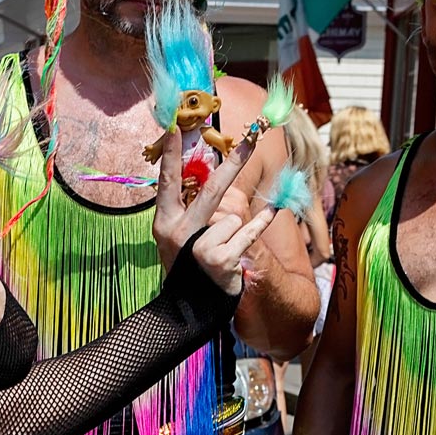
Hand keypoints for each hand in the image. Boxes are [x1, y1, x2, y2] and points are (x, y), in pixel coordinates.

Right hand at [152, 129, 274, 293]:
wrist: (189, 308)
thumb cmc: (187, 265)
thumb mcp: (178, 236)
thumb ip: (188, 209)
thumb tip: (209, 173)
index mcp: (164, 221)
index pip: (168, 180)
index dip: (170, 154)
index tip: (175, 127)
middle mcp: (178, 231)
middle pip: (212, 188)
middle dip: (235, 161)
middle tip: (252, 137)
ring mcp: (198, 245)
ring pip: (231, 217)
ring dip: (234, 229)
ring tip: (223, 247)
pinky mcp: (220, 258)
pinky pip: (248, 231)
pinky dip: (260, 223)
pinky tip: (271, 212)